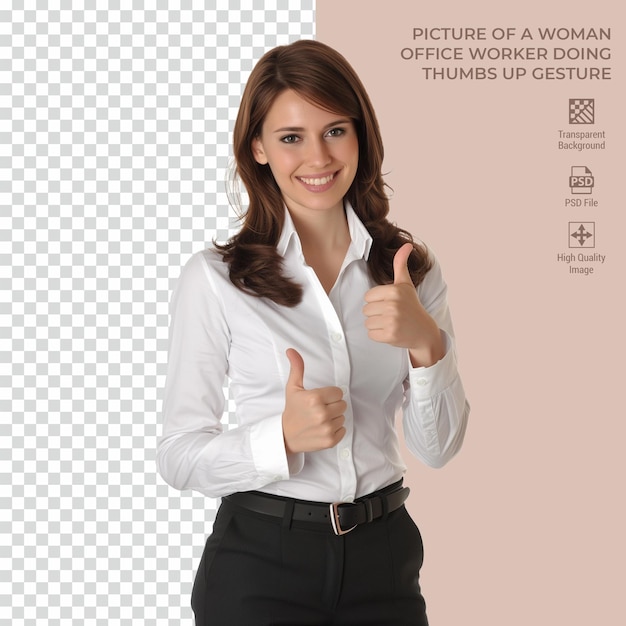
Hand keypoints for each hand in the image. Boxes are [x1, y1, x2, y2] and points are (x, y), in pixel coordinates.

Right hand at [282, 349, 346, 453]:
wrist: (285, 436)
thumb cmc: (292, 410)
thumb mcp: (293, 388)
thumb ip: (297, 368)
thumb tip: (291, 350)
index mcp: (314, 398)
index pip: (338, 392)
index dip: (329, 395)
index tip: (319, 399)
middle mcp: (321, 413)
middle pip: (342, 404)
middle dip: (332, 406)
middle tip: (319, 409)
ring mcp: (326, 428)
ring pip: (343, 417)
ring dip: (333, 418)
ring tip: (319, 420)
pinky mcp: (330, 441)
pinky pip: (343, 430)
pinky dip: (335, 430)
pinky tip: (322, 429)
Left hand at [363, 243, 444, 366]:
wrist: (424, 331)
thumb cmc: (411, 306)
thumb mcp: (405, 284)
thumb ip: (400, 264)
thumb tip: (406, 244)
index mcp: (395, 291)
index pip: (367, 297)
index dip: (376, 301)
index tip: (389, 304)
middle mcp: (394, 305)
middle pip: (366, 310)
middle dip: (376, 314)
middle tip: (391, 315)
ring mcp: (392, 321)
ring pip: (367, 323)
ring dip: (376, 325)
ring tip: (391, 323)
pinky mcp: (390, 335)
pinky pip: (371, 335)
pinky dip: (378, 336)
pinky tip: (391, 332)